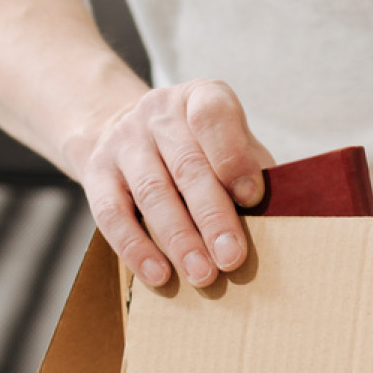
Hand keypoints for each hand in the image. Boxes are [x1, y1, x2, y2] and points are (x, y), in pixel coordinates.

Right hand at [69, 79, 274, 288]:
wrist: (120, 127)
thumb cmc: (196, 146)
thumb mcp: (227, 141)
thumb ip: (250, 168)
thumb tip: (276, 218)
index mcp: (200, 98)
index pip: (213, 116)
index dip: (233, 156)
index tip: (251, 197)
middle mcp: (158, 112)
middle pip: (187, 166)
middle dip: (213, 216)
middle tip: (231, 257)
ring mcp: (123, 140)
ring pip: (152, 192)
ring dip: (180, 239)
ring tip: (202, 274)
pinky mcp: (96, 170)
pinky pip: (112, 214)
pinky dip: (136, 248)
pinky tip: (158, 274)